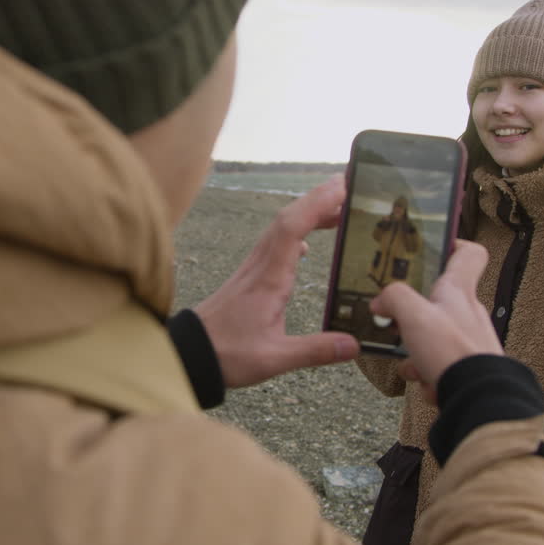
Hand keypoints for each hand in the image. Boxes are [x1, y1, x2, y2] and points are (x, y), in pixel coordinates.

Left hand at [194, 175, 360, 387]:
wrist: (190, 353)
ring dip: (306, 213)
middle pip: (288, 219)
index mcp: (269, 279)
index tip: (341, 189)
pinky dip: (294, 233)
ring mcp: (253, 268)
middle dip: (317, 198)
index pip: (292, 228)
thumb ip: (315, 350)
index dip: (316, 204)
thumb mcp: (274, 358)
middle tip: (347, 186)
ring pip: (280, 228)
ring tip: (336, 209)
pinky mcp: (249, 276)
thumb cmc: (226, 353)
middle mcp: (260, 266)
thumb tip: (353, 344)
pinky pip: (274, 243)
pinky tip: (307, 244)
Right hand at [368, 240, 501, 403]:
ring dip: (418, 353)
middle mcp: (469, 314)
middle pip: (440, 302)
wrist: (478, 400)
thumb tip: (381, 300)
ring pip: (436, 339)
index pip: (469, 253)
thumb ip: (394, 298)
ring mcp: (470, 342)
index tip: (431, 248)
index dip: (452, 245)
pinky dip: (429, 375)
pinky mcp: (469, 369)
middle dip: (414, 316)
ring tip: (413, 364)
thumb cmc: (454, 354)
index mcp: (459, 291)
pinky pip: (442, 366)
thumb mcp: (414, 316)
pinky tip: (426, 382)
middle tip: (399, 323)